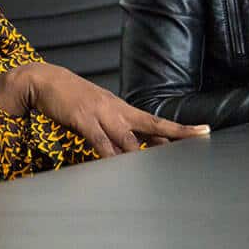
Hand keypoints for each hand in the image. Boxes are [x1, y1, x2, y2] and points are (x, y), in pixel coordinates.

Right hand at [0, 63, 209, 156]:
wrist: (44, 80)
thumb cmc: (71, 99)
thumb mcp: (97, 112)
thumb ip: (114, 131)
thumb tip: (131, 151)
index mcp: (122, 109)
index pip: (157, 121)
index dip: (180, 129)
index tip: (204, 132)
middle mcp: (117, 110)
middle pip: (152, 126)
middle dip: (175, 136)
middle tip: (198, 142)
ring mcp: (100, 114)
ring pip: (128, 138)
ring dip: (143, 155)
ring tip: (160, 168)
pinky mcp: (83, 119)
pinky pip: (100, 141)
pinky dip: (109, 155)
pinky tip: (117, 165)